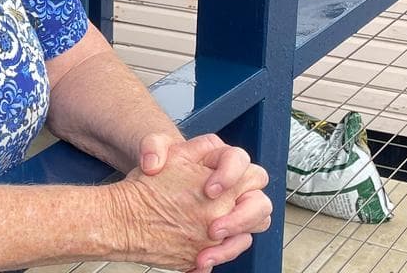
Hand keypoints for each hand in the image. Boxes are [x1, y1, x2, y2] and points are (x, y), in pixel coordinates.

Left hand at [137, 133, 272, 271]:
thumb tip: (152, 163)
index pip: (238, 159)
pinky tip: (198, 263)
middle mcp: (233, 185)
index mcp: (219, 158)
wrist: (148, 194)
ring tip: (204, 255)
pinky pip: (235, 245)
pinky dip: (220, 256)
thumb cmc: (157, 166)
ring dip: (233, 243)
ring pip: (255, 225)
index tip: (210, 190)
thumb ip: (152, 146)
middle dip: (241, 217)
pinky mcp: (225, 231)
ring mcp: (232, 209)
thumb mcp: (151, 147)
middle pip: (258, 197)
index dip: (230, 174)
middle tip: (213, 229)